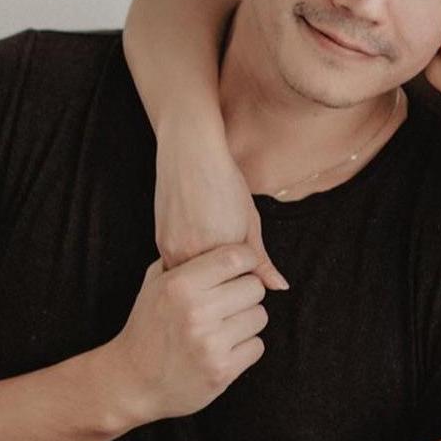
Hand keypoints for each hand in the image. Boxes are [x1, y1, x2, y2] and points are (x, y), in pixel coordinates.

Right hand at [105, 246, 268, 421]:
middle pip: (254, 287)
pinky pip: (257, 346)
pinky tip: (224, 348)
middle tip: (230, 301)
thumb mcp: (154, 285)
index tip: (242, 268)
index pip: (236, 257)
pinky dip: (245, 347)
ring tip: (225, 325)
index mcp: (179, 286)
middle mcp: (196, 312)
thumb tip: (222, 239)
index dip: (246, 260)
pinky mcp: (222, 371)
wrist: (133, 381)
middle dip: (246, 292)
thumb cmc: (146, 328)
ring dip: (247, 320)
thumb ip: (184, 260)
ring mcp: (210, 344)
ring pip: (260, 317)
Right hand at [154, 127, 288, 291]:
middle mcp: (195, 255)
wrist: (191, 152)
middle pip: (212, 288)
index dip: (241, 281)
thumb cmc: (225, 182)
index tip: (243, 270)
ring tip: (211, 247)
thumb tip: (280, 288)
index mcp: (223, 252)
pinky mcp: (161, 244)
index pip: (237, 288)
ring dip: (201, 276)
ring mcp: (174, 250)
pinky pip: (176, 267)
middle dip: (220, 283)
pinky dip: (187, 265)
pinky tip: (196, 245)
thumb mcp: (250, 221)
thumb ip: (261, 260)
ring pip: (192, 281)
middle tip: (227, 261)